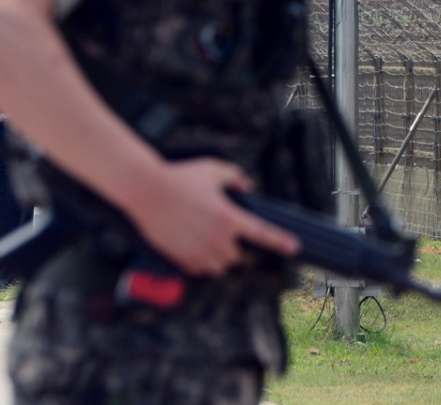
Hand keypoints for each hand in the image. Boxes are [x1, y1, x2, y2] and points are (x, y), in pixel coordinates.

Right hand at [128, 159, 300, 276]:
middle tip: (229, 238)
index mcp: (228, 217)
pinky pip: (198, 270)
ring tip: (212, 245)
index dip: (280, 241)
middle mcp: (216, 238)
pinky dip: (201, 264)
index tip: (293, 247)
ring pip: (219, 267)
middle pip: (238, 258)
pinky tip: (195, 249)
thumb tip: (245, 186)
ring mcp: (197, 250)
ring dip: (220, 260)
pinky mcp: (180, 257)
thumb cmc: (180, 177)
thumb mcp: (212, 169)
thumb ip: (234, 176)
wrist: (146, 189)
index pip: (261, 233)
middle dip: (237, 250)